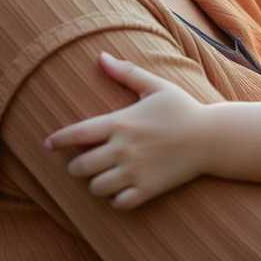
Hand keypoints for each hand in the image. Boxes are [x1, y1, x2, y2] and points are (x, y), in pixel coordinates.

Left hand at [44, 53, 210, 209]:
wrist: (212, 138)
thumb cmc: (182, 109)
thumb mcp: (155, 86)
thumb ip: (126, 72)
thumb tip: (101, 56)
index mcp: (120, 122)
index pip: (75, 134)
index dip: (57, 140)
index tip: (48, 144)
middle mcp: (123, 149)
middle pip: (79, 167)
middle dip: (76, 166)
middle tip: (84, 162)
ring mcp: (135, 171)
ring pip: (96, 188)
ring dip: (95, 183)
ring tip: (103, 176)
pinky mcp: (148, 190)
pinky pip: (118, 203)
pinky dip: (115, 199)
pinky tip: (121, 190)